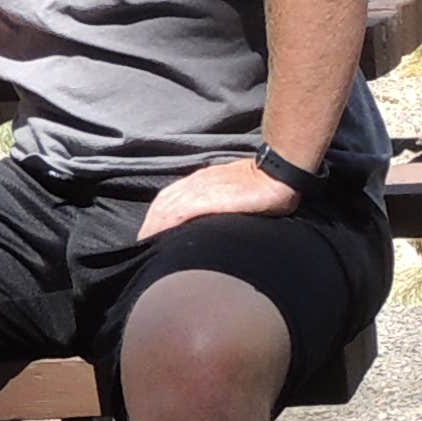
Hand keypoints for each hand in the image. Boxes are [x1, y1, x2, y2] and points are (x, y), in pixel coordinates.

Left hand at [136, 151, 301, 238]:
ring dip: (154, 226)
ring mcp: (200, 188)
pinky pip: (177, 211)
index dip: (158, 215)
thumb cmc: (262, 184)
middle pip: (163, 203)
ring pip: (166, 207)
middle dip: (151, 224)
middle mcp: (196, 182)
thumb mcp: (235, 190)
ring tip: (149, 246)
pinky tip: (160, 239)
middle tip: (145, 245)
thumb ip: (220, 201)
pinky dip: (165, 224)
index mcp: (201, 181)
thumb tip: (213, 220)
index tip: (153, 234)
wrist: (277, 174)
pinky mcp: (206, 197)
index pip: (170, 197)